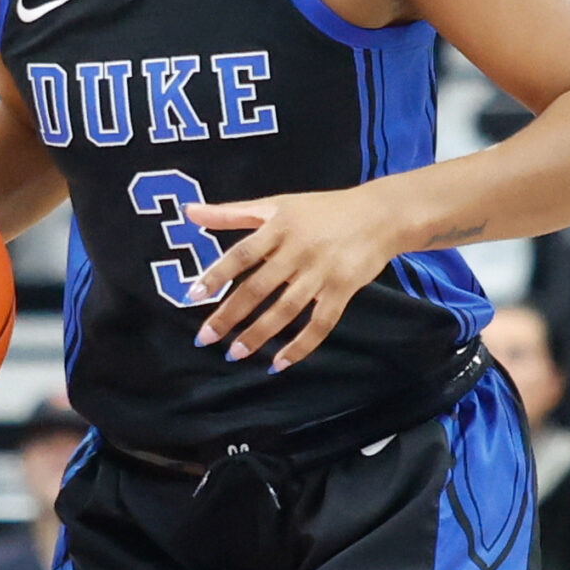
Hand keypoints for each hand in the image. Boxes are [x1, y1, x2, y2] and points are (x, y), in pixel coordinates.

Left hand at [184, 186, 398, 371]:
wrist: (380, 214)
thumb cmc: (322, 209)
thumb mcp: (277, 205)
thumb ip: (232, 213)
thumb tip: (189, 212)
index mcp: (278, 227)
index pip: (241, 254)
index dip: (217, 275)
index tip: (192, 296)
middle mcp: (297, 251)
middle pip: (258, 288)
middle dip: (230, 315)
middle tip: (205, 339)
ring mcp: (321, 272)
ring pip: (285, 310)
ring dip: (259, 335)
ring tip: (235, 355)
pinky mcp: (343, 290)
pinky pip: (320, 323)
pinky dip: (301, 346)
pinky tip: (279, 364)